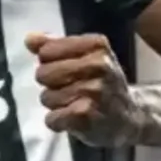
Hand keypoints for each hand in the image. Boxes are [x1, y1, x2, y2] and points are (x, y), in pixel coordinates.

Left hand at [25, 33, 148, 146]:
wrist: (130, 117)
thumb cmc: (102, 82)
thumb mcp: (85, 56)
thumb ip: (55, 44)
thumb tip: (29, 39)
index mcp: (97, 45)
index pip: (46, 51)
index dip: (50, 62)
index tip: (68, 69)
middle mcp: (98, 66)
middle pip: (43, 73)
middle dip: (51, 84)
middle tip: (72, 89)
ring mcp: (93, 91)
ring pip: (46, 97)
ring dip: (56, 104)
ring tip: (76, 104)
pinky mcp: (85, 116)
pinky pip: (51, 118)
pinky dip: (58, 122)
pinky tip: (75, 119)